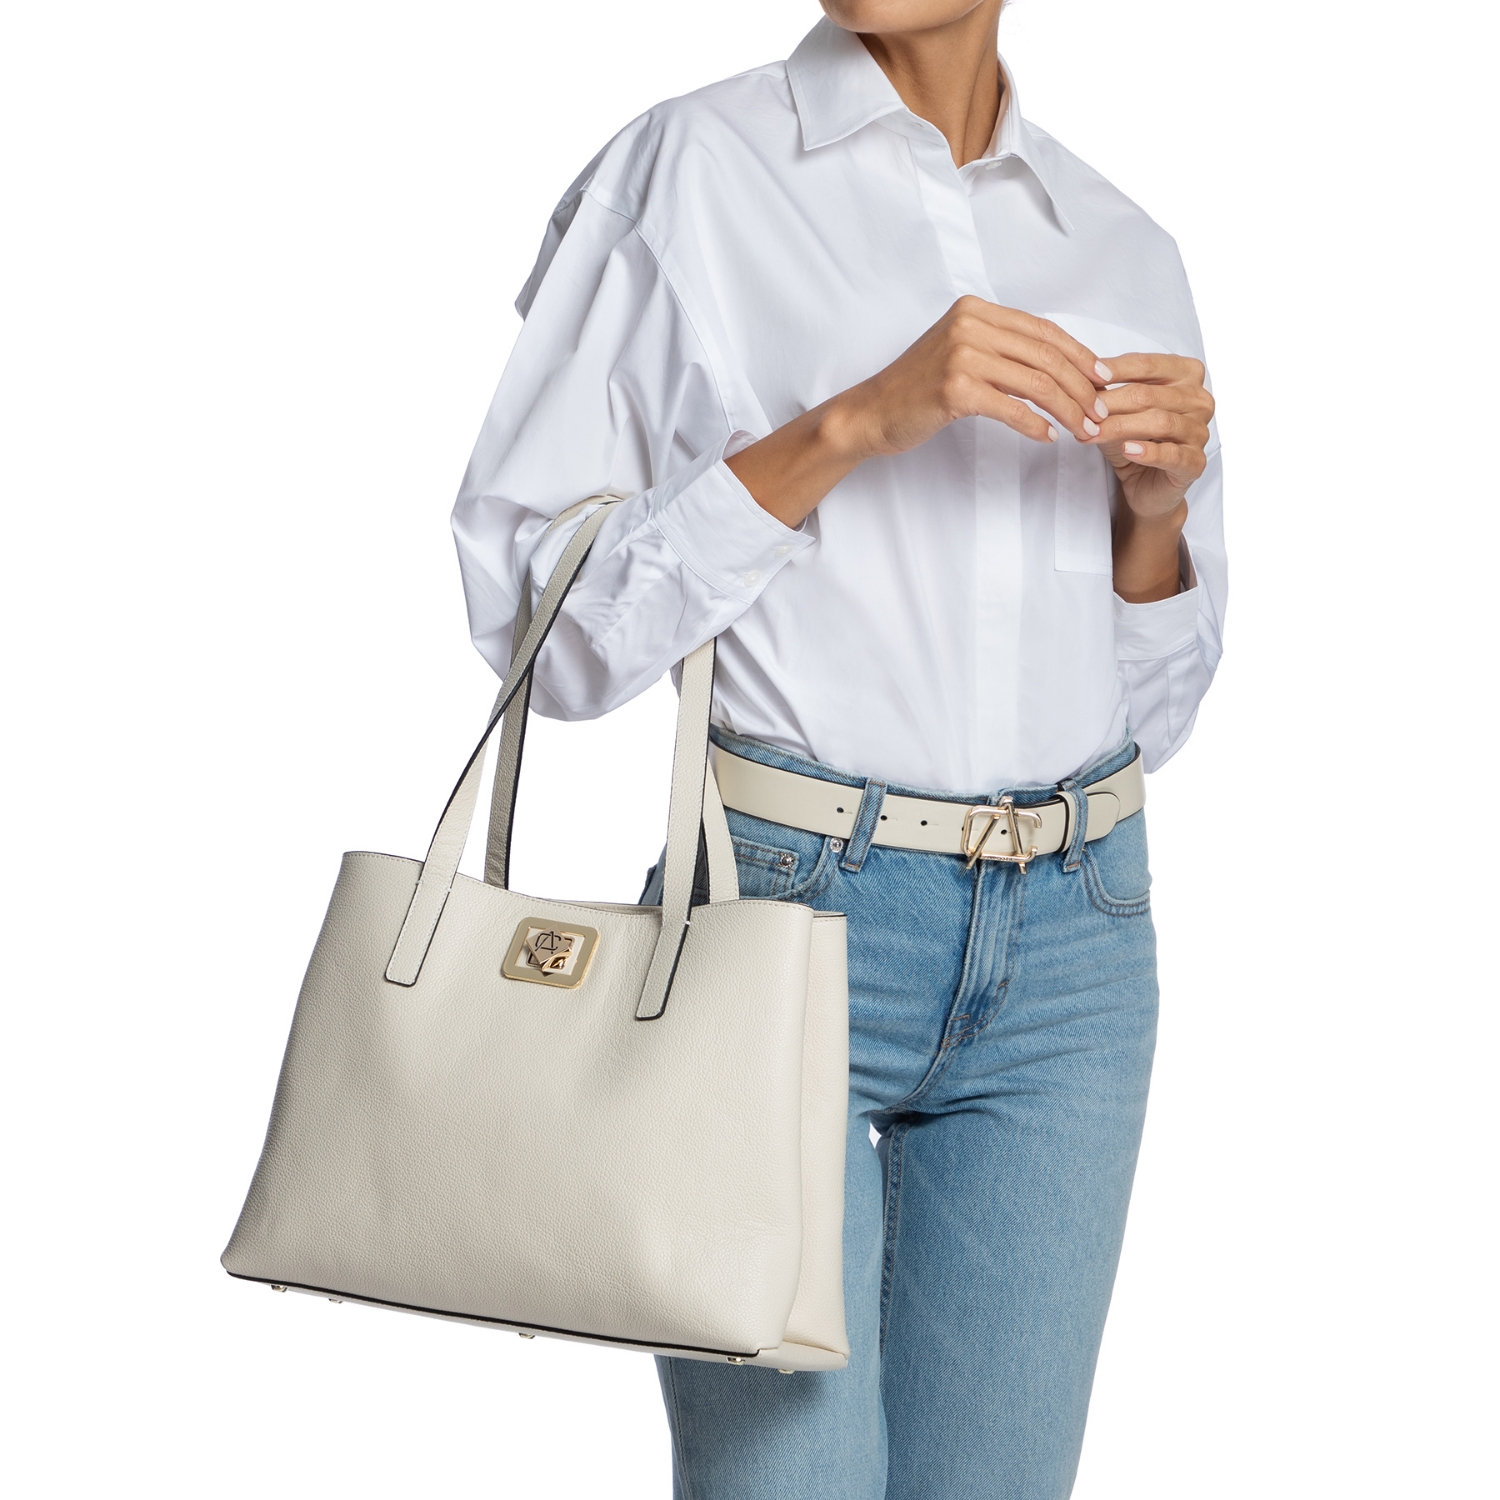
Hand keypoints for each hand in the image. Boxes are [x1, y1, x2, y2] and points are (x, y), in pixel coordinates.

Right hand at [728, 296, 1114, 527]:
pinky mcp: (954, 388)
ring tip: (1082, 429)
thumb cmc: (917, 388)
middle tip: (1100, 412)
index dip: (1079, 355)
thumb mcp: (960, 352)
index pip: (1043, 330)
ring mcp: (961, 355)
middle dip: (1080, 386)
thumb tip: (1056, 361)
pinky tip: (1047, 437)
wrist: (871, 412)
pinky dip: (1034, 425)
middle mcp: (969, 324)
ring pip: (1034, 382)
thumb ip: (1000, 348)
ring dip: (1066, 409)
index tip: (1102, 380)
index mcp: (975, 309)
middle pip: (1044, 356)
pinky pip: (1010, 407)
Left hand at [1091, 353, 1213, 519]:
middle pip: (1150, 395)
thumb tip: (1083, 376)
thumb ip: (1107, 392)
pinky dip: (1148, 452)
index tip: (1085, 376)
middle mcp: (1200, 400)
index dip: (1115, 370)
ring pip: (1160, 423)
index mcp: (1187, 375)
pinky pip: (1172, 454)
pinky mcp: (1195, 463)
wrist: (1146, 486)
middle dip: (1111, 403)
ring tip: (1093, 433)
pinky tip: (1127, 450)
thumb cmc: (1133, 440)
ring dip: (1121, 427)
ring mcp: (1200, 432)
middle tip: (1082, 413)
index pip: (1148, 365)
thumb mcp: (1117, 411)